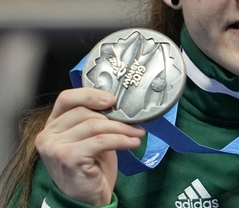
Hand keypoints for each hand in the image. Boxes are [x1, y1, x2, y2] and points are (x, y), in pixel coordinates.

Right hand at [34, 88, 144, 205]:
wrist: (85, 198)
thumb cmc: (89, 168)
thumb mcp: (90, 139)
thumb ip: (95, 121)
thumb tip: (119, 105)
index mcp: (53, 125)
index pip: (67, 98)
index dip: (90, 94)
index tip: (112, 99)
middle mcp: (48, 135)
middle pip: (85, 112)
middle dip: (115, 117)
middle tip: (134, 122)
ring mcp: (55, 147)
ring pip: (94, 125)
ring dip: (122, 128)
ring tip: (136, 133)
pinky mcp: (68, 157)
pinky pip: (100, 141)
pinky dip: (121, 140)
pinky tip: (132, 142)